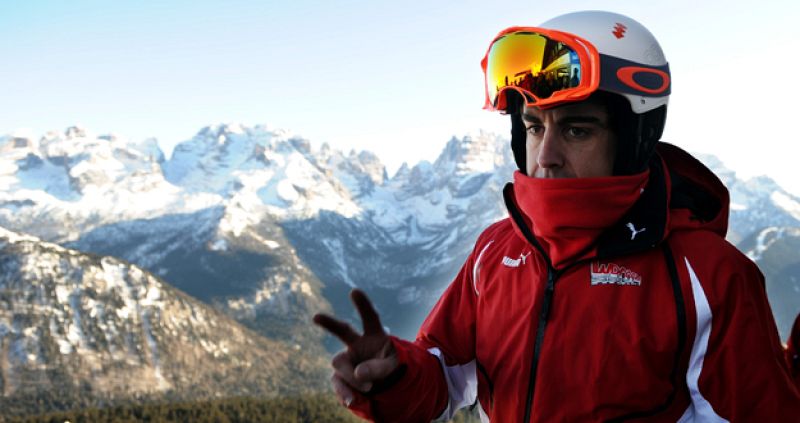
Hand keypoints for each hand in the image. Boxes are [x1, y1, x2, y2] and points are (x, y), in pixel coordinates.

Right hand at [313, 289, 397, 405]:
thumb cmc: (391, 368)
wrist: (385, 385)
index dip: (363, 305)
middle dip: (329, 323)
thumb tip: (358, 372)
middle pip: (343, 330)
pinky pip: (337, 382)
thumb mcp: (392, 367)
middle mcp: (358, 343)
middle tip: (316, 316)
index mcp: (375, 335)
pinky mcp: (341, 376)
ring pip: (341, 364)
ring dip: (353, 377)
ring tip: (370, 387)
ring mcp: (348, 359)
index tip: (354, 291)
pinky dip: (344, 392)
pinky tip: (351, 400)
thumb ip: (378, 368)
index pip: (370, 317)